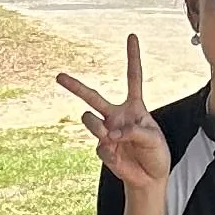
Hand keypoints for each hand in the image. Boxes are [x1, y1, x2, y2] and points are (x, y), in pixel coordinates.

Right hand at [57, 34, 169, 214]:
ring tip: (107, 133)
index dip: (132, 57)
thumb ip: (135, 132)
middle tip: (58, 76)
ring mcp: (107, 132)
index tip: (131, 36)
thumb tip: (111, 134)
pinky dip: (111, 150)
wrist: (149, 178)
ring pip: (90, 120)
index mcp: (134, 107)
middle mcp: (117, 116)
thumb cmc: (156, 154)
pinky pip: (101, 146)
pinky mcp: (103, 150)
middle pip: (93, 97)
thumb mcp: (154, 139)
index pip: (132, 78)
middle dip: (75, 86)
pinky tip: (119, 156)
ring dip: (95, 125)